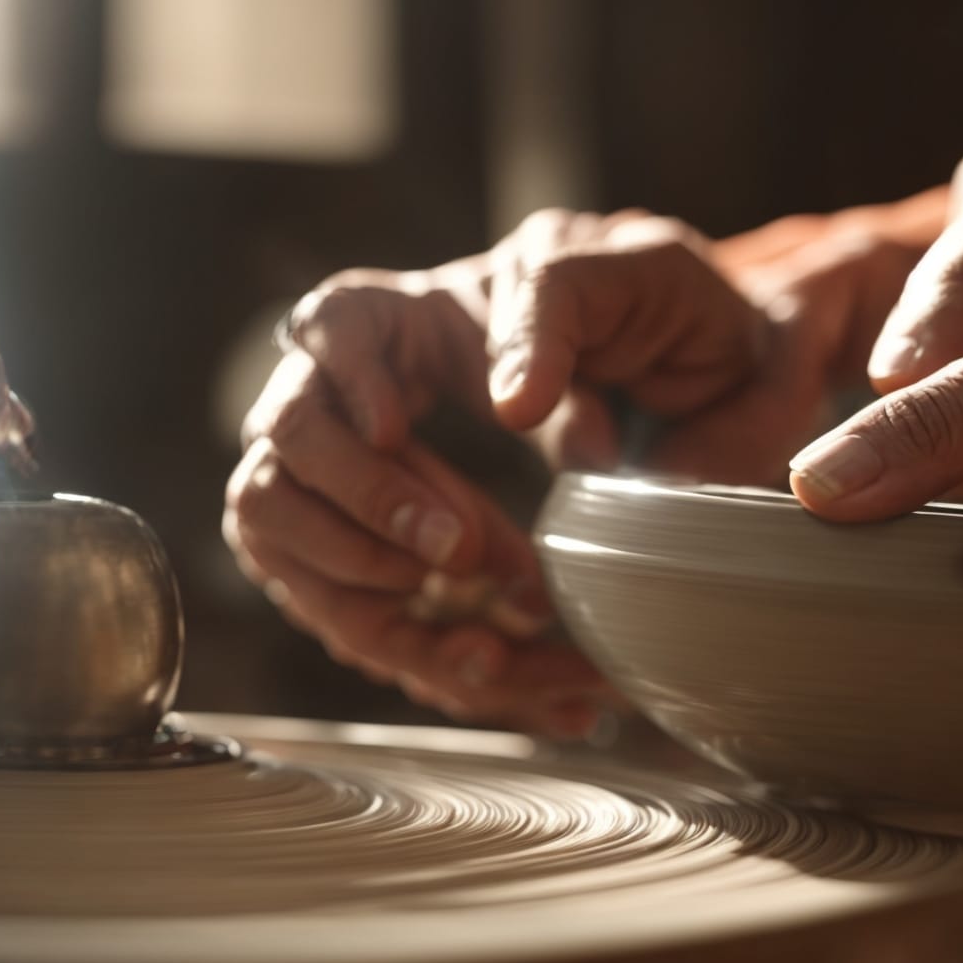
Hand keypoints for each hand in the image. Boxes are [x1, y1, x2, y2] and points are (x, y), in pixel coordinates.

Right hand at [228, 208, 772, 734]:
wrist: (681, 368)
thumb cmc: (625, 304)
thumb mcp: (607, 284)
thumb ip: (556, 330)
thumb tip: (523, 411)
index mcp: (400, 317)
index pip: (328, 327)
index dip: (345, 381)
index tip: (397, 426)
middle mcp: (351, 401)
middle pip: (280, 466)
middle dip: (365, 519)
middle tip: (460, 556)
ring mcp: (352, 487)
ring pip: (297, 560)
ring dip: (377, 612)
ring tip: (488, 647)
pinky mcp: (384, 556)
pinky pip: (362, 621)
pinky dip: (428, 660)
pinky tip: (510, 679)